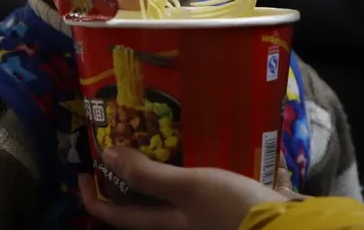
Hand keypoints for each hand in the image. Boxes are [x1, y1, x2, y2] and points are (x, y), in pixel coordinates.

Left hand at [79, 147, 296, 229]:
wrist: (284, 227)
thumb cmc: (230, 209)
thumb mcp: (187, 188)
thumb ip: (148, 175)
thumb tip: (106, 156)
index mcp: (163, 225)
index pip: (116, 217)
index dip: (92, 198)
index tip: (79, 172)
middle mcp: (175, 225)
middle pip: (138, 206)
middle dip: (121, 180)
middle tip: (113, 148)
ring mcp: (195, 218)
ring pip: (161, 197)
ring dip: (148, 173)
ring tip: (144, 141)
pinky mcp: (215, 207)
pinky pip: (184, 190)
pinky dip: (176, 172)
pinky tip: (183, 150)